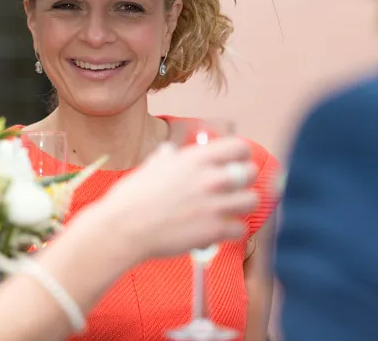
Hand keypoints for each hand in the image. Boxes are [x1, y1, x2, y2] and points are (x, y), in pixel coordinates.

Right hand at [97, 137, 257, 261]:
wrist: (125, 227)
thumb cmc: (132, 196)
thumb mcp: (152, 166)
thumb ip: (169, 157)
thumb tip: (172, 151)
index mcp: (196, 159)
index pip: (239, 147)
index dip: (240, 155)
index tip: (235, 163)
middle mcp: (210, 178)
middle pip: (251, 172)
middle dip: (244, 181)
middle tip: (233, 189)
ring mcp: (215, 204)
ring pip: (252, 201)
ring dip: (241, 206)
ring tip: (229, 211)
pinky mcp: (214, 230)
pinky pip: (241, 229)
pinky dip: (231, 231)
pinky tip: (218, 231)